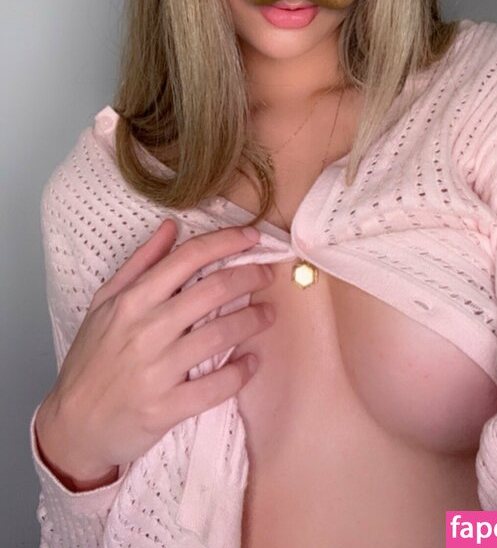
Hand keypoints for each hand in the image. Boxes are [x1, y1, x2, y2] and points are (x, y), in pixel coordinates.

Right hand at [36, 220, 273, 481]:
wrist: (72, 425)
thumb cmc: (90, 360)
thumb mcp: (104, 303)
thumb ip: (140, 263)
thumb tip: (172, 226)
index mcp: (133, 300)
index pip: (188, 257)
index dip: (226, 242)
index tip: (253, 237)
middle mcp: (146, 330)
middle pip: (213, 290)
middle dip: (250, 276)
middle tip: (268, 274)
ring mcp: (157, 371)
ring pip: (220, 334)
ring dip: (253, 320)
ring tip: (268, 314)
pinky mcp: (166, 408)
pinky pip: (215, 387)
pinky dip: (241, 371)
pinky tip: (253, 361)